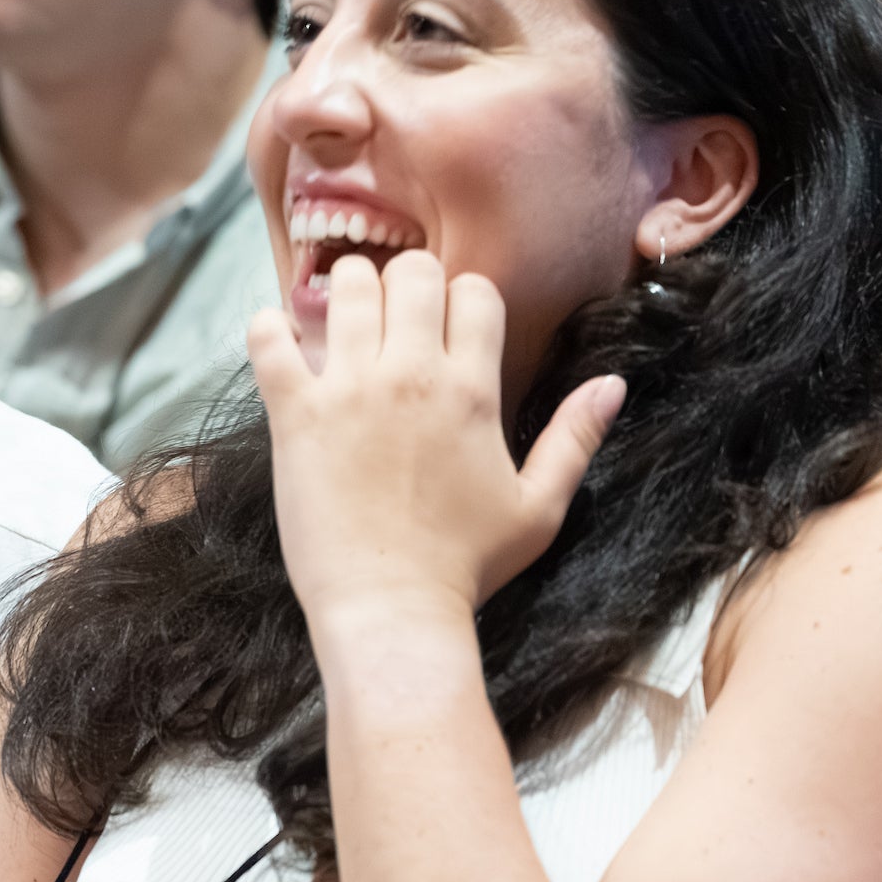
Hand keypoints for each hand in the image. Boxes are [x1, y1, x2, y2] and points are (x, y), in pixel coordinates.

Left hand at [249, 250, 624, 619]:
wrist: (392, 610)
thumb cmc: (465, 567)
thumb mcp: (538, 507)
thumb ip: (575, 438)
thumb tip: (613, 385)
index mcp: (472, 391)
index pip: (474, 290)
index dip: (463, 299)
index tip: (446, 328)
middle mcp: (412, 377)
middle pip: (410, 271)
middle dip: (404, 283)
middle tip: (391, 320)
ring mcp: (349, 390)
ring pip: (345, 286)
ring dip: (343, 294)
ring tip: (341, 327)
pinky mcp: (295, 413)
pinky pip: (268, 337)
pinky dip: (269, 329)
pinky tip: (282, 346)